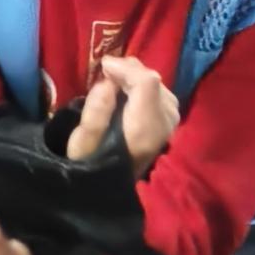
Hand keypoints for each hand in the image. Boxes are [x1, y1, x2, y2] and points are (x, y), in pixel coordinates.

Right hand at [67, 57, 178, 175]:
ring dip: (134, 78)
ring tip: (114, 82)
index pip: (147, 82)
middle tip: (105, 73)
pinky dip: (142, 86)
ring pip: (156, 83)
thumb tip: (108, 82)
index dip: (125, 68)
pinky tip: (127, 92)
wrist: (111, 187)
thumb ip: (96, 110)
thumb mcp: (82, 142)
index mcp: (144, 128)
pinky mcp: (171, 121)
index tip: (103, 66)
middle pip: (152, 79)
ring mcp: (171, 122)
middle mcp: (164, 122)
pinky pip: (159, 91)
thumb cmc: (92, 163)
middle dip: (128, 71)